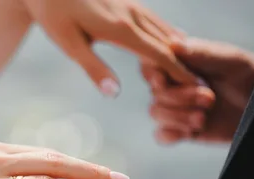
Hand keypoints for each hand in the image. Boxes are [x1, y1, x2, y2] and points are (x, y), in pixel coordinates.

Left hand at [20, 0, 195, 95]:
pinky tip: (172, 39)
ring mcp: (129, 6)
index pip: (159, 55)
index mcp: (121, 30)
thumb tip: (114, 93)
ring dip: (178, 49)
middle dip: (184, 65)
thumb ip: (93, 68)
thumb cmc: (54, 15)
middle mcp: (131, 16)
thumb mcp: (69, 45)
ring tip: (192, 69)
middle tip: (199, 86)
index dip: (178, 73)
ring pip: (162, 29)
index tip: (194, 89)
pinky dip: (167, 33)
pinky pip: (153, 19)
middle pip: (166, 43)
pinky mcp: (124, 2)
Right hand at [143, 38, 253, 143]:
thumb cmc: (246, 75)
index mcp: (179, 64)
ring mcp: (174, 108)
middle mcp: (173, 85)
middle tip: (209, 98)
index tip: (163, 79)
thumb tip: (173, 45)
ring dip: (178, 116)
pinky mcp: (180, 129)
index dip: (152, 74)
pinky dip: (170, 134)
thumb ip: (201, 52)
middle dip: (179, 98)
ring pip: (155, 113)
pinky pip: (161, 135)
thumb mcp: (229, 59)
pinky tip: (190, 131)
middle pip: (155, 93)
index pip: (151, 66)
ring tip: (203, 117)